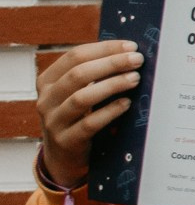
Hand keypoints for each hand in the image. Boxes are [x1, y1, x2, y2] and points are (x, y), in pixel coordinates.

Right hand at [35, 39, 144, 188]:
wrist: (63, 157)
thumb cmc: (78, 117)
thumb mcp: (77, 93)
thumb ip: (94, 75)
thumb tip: (129, 52)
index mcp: (47, 81)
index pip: (74, 56)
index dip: (104, 49)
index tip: (131, 46)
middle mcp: (46, 99)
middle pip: (78, 74)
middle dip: (111, 63)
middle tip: (137, 60)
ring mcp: (53, 121)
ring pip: (82, 98)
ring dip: (112, 85)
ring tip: (135, 79)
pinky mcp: (66, 141)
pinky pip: (89, 124)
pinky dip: (110, 111)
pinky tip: (127, 104)